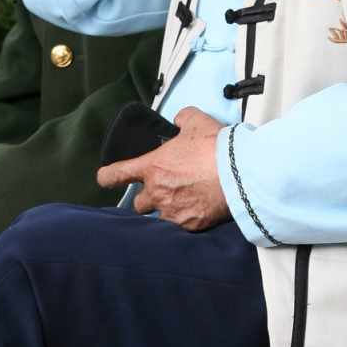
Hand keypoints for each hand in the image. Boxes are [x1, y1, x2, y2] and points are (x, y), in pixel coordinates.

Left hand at [96, 107, 229, 230]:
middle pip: (138, 204)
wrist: (240, 173)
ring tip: (183, 203)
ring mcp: (172, 212)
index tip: (106, 178)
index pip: (115, 175)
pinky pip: (180, 227)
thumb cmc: (217, 148)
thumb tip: (179, 120)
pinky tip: (197, 211)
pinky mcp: (190, 225)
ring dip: (166, 211)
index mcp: (152, 167)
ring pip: (159, 218)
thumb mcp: (196, 121)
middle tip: (163, 191)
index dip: (107, 177)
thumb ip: (182, 118)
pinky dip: (186, 220)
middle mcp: (157, 192)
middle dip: (147, 199)